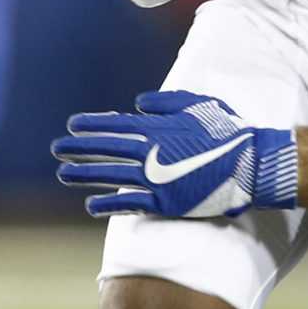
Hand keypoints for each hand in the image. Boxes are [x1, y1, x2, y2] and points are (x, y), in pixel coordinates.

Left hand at [51, 91, 297, 218]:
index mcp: (157, 128)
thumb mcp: (197, 104)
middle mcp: (150, 153)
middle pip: (106, 150)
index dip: (92, 125)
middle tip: (58, 148)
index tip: (72, 125)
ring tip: (63, 173)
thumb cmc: (227, 131)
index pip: (115, 125)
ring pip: (111, 176)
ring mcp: (155, 180)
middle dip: (79, 148)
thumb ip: (166, 102)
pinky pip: (129, 204)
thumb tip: (139, 102)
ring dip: (84, 174)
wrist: (249, 165)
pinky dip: (108, 204)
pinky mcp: (165, 203)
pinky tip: (91, 205)